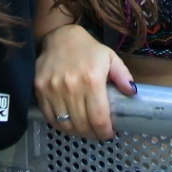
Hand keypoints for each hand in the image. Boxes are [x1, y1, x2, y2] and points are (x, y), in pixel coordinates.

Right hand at [35, 24, 133, 140]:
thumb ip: (123, 75)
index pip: (99, 119)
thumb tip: (132, 92)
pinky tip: (69, 122)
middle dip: (92, 134)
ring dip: (77, 132)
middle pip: (82, 125)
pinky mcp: (39, 90)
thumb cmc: (88, 50)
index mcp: (92, 80)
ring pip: (65, 124)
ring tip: (84, 129)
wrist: (59, 37)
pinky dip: (60, 125)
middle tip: (97, 132)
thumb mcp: (110, 58)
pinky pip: (50, 117)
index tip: (108, 133)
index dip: (104, 132)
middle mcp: (71, 87)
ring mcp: (53, 89)